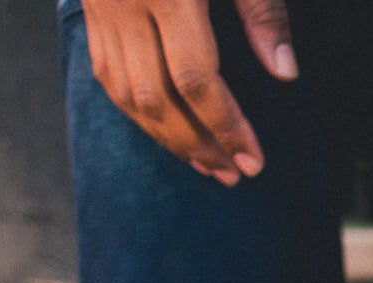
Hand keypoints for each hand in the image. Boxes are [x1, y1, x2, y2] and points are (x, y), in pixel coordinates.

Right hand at [80, 0, 296, 184]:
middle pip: (157, 98)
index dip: (227, 125)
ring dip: (166, 138)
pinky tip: (167, 130)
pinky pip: (105, 73)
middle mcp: (124, 0)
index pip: (196, 77)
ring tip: (207, 165)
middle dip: (198, 145)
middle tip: (235, 175)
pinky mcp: (87, 5)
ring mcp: (99, 4)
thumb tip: (285, 72)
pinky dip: (137, 111)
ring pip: (124, 93)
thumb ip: (262, 10)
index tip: (254, 160)